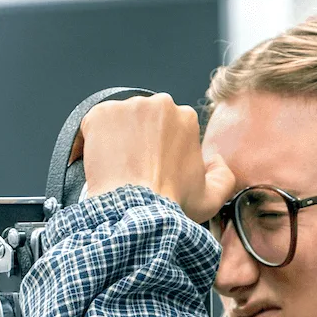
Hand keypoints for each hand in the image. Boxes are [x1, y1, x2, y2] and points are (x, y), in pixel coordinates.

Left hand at [68, 92, 235, 223]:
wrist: (135, 211)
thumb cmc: (168, 206)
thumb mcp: (210, 199)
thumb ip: (223, 176)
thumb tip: (216, 161)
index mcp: (185, 118)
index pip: (170, 127)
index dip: (162, 148)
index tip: (154, 166)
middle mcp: (158, 105)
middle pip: (145, 119)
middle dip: (140, 139)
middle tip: (135, 168)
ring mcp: (127, 108)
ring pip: (120, 120)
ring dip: (118, 139)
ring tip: (118, 168)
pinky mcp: (100, 115)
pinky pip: (93, 124)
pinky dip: (93, 141)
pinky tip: (101, 162)